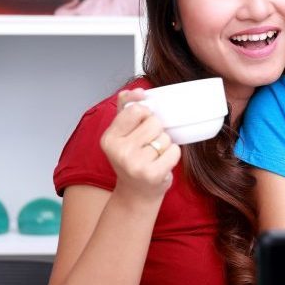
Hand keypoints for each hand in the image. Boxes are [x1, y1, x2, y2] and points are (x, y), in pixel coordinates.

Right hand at [100, 89, 181, 204]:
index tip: (141, 126)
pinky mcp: (153, 174)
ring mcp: (135, 164)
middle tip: (147, 147)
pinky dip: (173, 155)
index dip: (145, 115)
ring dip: (165, 145)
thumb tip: (137, 91)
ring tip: (154, 157)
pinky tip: (162, 163)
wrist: (136, 193)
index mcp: (109, 138)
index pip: (136, 110)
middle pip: (154, 122)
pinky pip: (174, 150)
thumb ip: (126, 107)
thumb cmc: (132, 160)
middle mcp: (119, 151)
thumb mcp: (122, 133)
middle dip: (157, 132)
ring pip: (165, 137)